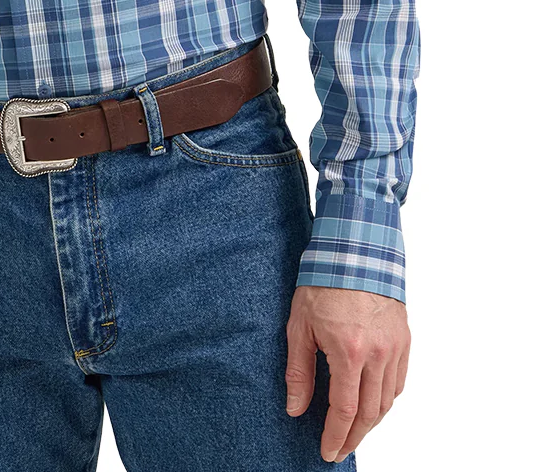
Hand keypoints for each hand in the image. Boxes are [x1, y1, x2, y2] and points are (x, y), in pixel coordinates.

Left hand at [285, 286, 409, 462]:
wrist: (355, 250)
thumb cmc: (322, 283)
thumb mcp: (299, 325)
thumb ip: (299, 370)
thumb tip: (296, 408)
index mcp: (349, 351)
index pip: (344, 410)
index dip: (336, 436)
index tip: (327, 452)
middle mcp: (377, 354)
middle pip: (370, 412)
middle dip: (354, 436)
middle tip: (339, 449)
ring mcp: (395, 348)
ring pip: (388, 400)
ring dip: (371, 421)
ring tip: (353, 431)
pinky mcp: (404, 340)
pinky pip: (399, 382)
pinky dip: (386, 399)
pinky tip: (372, 404)